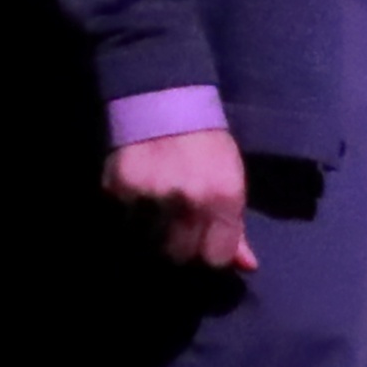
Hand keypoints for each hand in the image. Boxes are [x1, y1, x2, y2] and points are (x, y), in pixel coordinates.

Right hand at [104, 128, 254, 270]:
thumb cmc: (206, 146)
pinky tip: (137, 196)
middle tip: (175, 226)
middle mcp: (188, 200)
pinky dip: (127, 215)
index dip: (207, 253)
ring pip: (147, 243)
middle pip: (177, 255)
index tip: (202, 242)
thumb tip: (247, 266)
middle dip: (177, 245)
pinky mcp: (119, 188)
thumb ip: (236, 226)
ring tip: (155, 211)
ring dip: (150, 233)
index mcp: (223, 198)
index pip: (215, 258)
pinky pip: (121, 221)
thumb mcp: (231, 180)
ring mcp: (151, 195)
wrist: (165, 100)